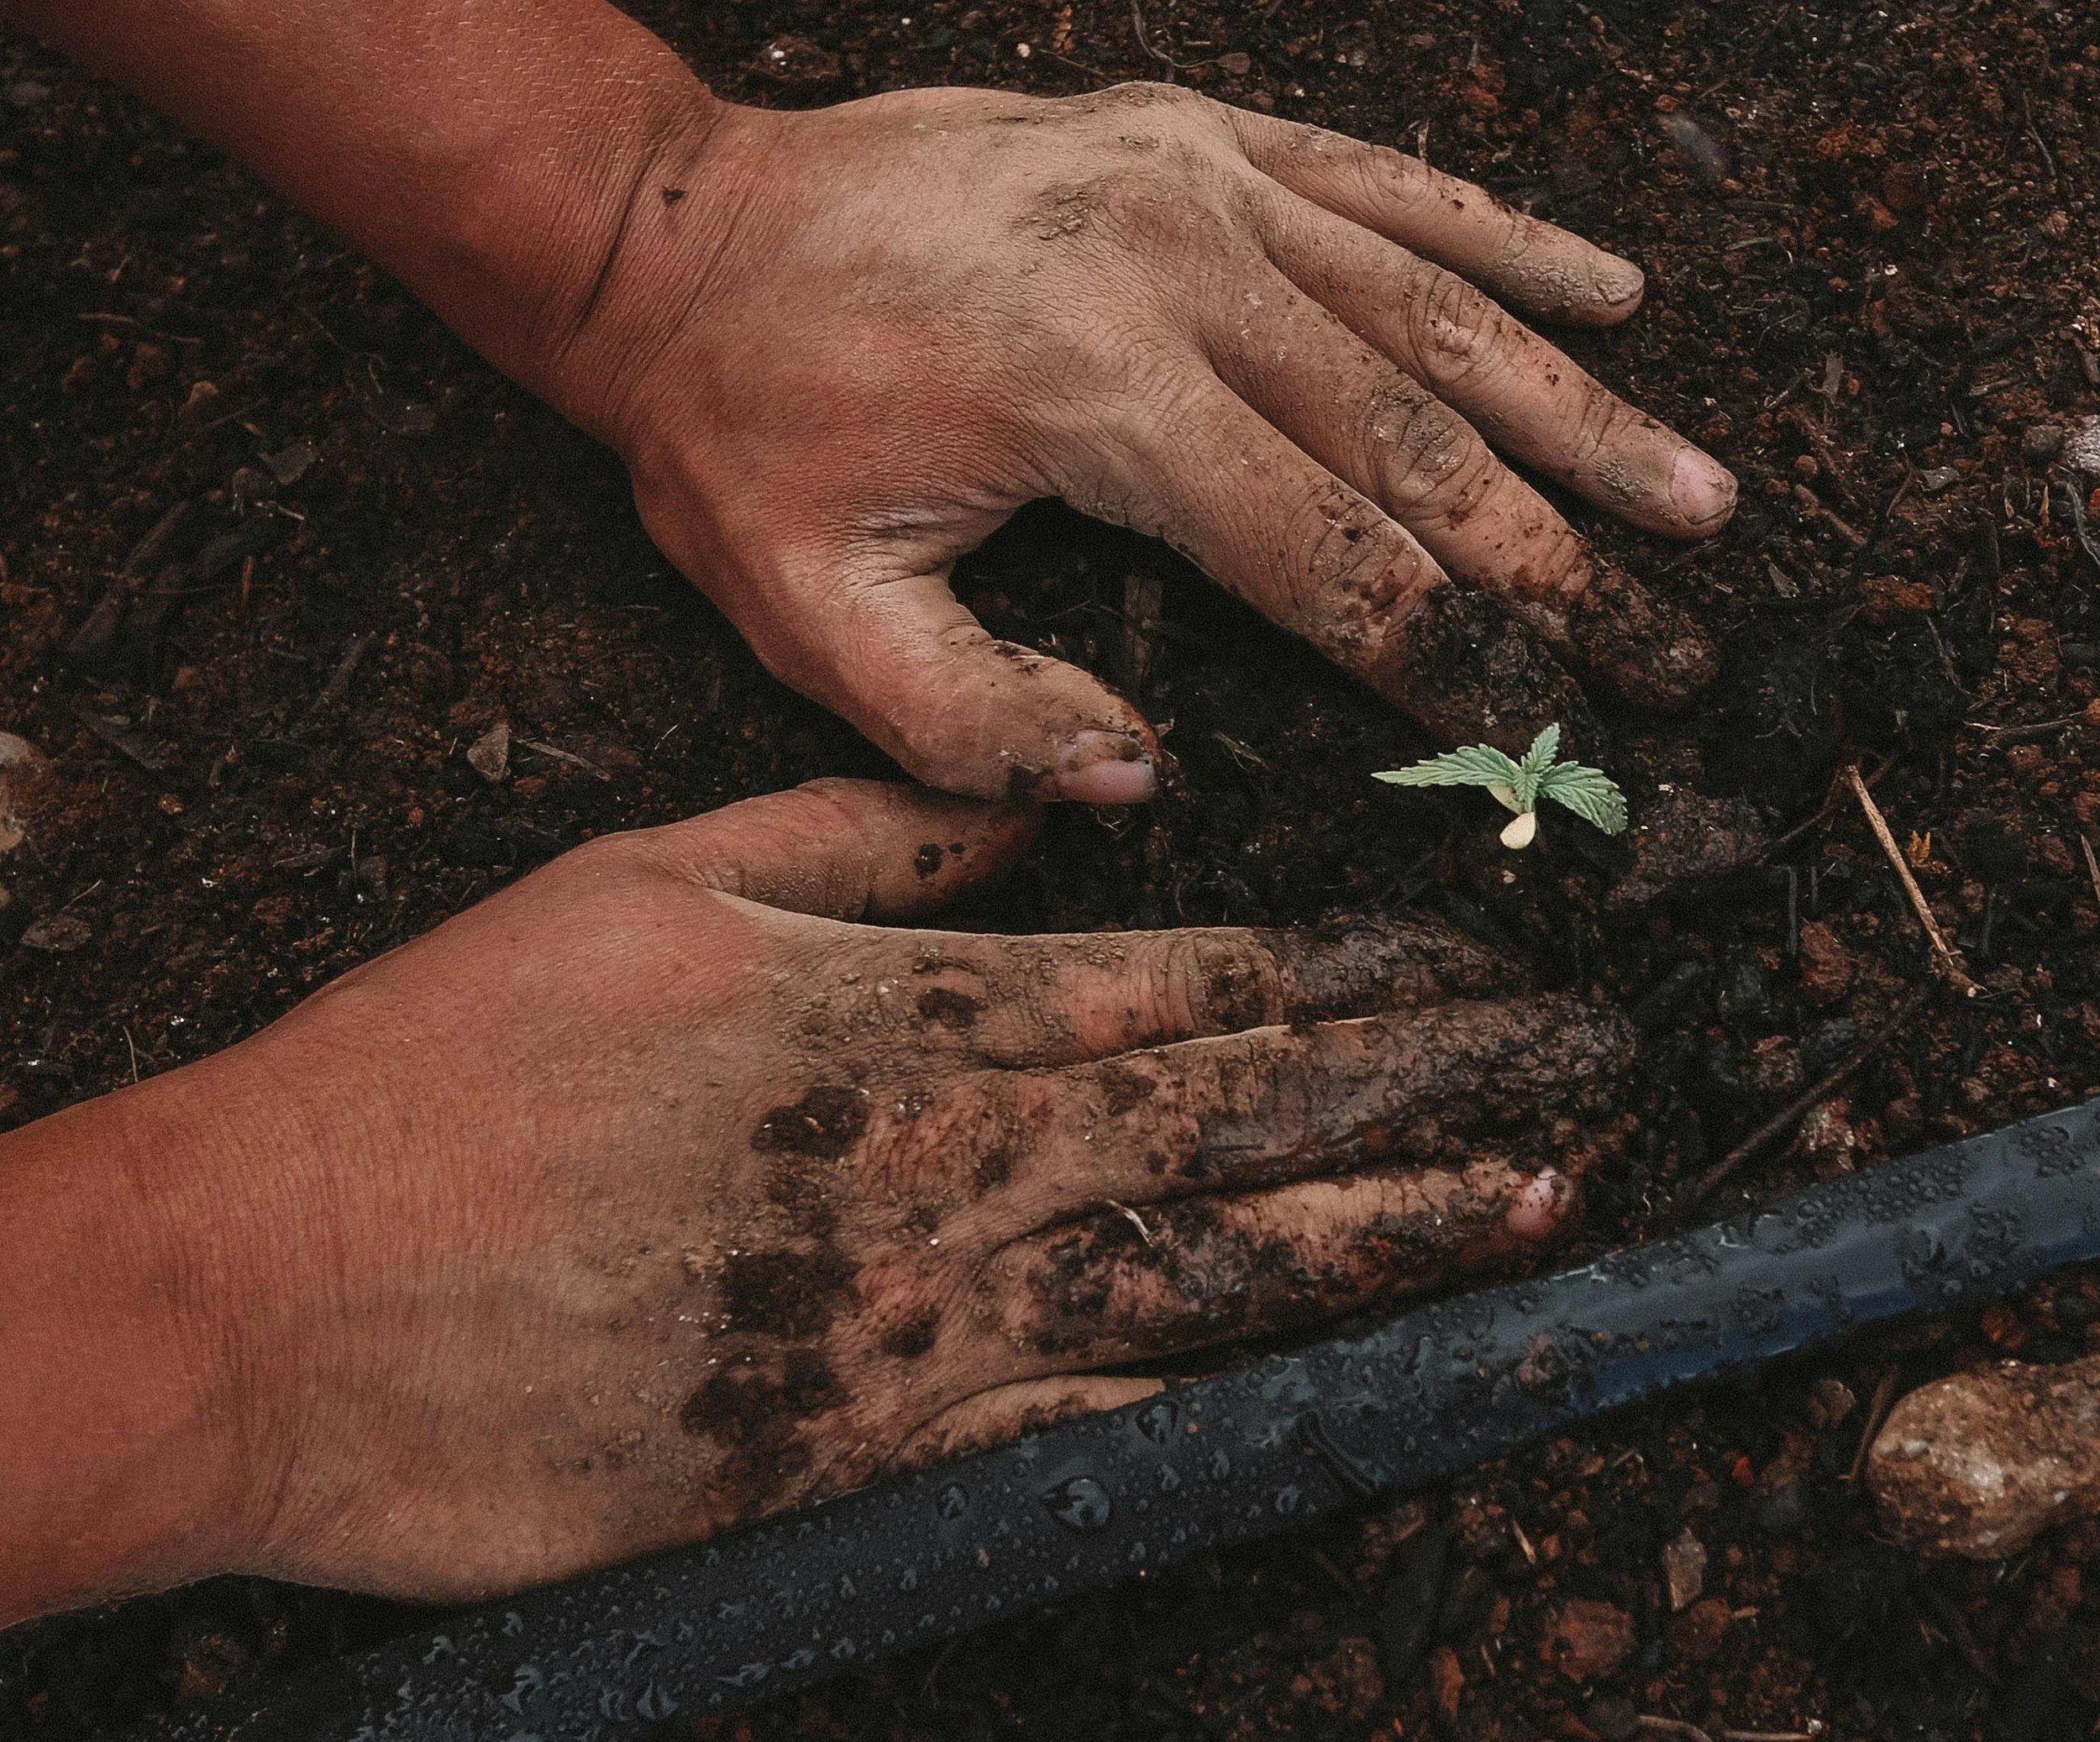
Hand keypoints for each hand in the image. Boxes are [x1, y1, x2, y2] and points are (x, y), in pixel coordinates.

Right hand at [0, 780, 1632, 1612]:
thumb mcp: (657, 881)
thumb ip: (869, 839)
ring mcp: (921, 1317)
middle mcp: (949, 1160)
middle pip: (1243, 1114)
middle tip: (1591, 1069)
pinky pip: (1089, 1427)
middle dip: (1434, 1087)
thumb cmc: (456, 1063)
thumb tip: (1039, 805)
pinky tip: (1351, 1382)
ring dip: (1387, 1234)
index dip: (1357, 970)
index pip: (1192, 981)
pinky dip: (1231, 1401)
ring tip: (1537, 1205)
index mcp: (907, 1014)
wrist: (283, 1284)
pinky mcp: (865, 1451)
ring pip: (1211, 1269)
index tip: (1482, 959)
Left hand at [564, 83, 1736, 800]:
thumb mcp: (811, 615)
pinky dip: (1502, 243)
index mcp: (1092, 393)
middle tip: (1677, 652)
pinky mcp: (1188, 134)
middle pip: (1417, 437)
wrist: (673, 235)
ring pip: (1434, 310)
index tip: (1555, 732)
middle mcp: (1173, 265)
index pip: (1324, 553)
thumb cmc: (739, 431)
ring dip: (1577, 413)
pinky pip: (1381, 186)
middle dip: (1556, 563)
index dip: (1449, 656)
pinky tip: (1614, 291)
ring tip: (1696, 499)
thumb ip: (975, 726)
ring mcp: (1190, 179)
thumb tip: (1144, 782)